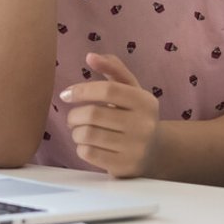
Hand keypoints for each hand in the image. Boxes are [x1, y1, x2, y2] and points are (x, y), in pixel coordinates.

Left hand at [59, 53, 161, 177]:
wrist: (156, 152)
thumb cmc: (136, 116)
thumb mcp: (131, 90)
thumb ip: (113, 69)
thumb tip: (90, 56)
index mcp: (145, 101)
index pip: (108, 90)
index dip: (82, 90)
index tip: (66, 94)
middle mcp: (144, 124)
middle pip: (93, 114)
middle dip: (74, 115)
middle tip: (73, 118)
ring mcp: (135, 148)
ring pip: (88, 135)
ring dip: (76, 132)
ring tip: (80, 131)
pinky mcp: (124, 167)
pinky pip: (88, 154)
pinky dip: (81, 148)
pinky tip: (88, 145)